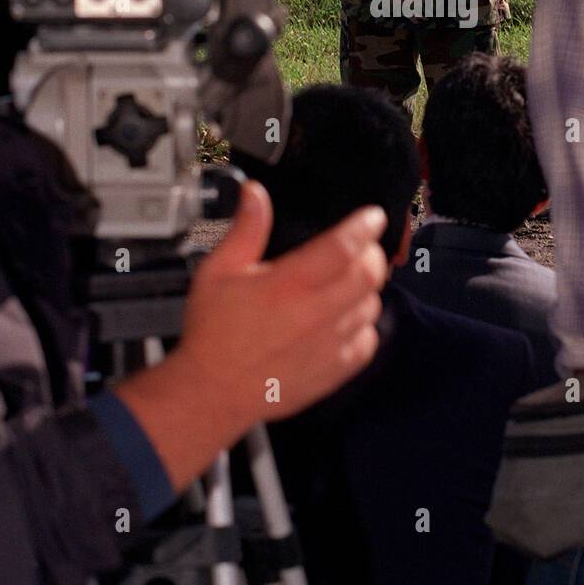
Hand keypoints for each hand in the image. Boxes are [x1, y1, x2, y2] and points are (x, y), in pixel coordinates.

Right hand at [116, 181, 388, 492]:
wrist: (210, 391)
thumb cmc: (213, 332)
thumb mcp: (218, 270)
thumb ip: (246, 229)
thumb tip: (256, 193)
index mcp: (288, 284)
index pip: (343, 246)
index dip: (364, 226)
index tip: (373, 217)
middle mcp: (315, 313)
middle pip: (368, 275)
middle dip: (373, 254)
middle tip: (364, 248)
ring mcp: (328, 345)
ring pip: (371, 306)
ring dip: (368, 289)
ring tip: (351, 282)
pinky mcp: (332, 371)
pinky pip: (367, 342)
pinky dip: (364, 325)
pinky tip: (347, 318)